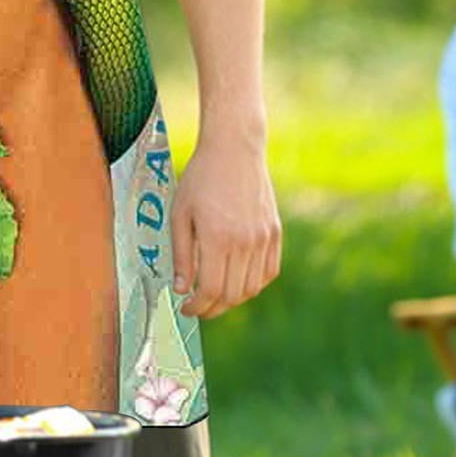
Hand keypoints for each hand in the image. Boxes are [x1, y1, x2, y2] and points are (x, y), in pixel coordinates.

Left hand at [170, 133, 281, 319]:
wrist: (234, 148)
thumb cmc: (201, 178)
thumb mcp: (180, 213)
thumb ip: (181, 255)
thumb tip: (182, 290)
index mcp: (217, 237)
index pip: (211, 290)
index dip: (197, 307)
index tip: (186, 308)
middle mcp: (244, 241)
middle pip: (232, 295)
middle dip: (212, 308)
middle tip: (198, 306)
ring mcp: (263, 238)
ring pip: (252, 288)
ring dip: (233, 299)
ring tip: (216, 294)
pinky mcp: (275, 232)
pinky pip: (269, 272)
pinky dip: (254, 284)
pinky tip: (238, 280)